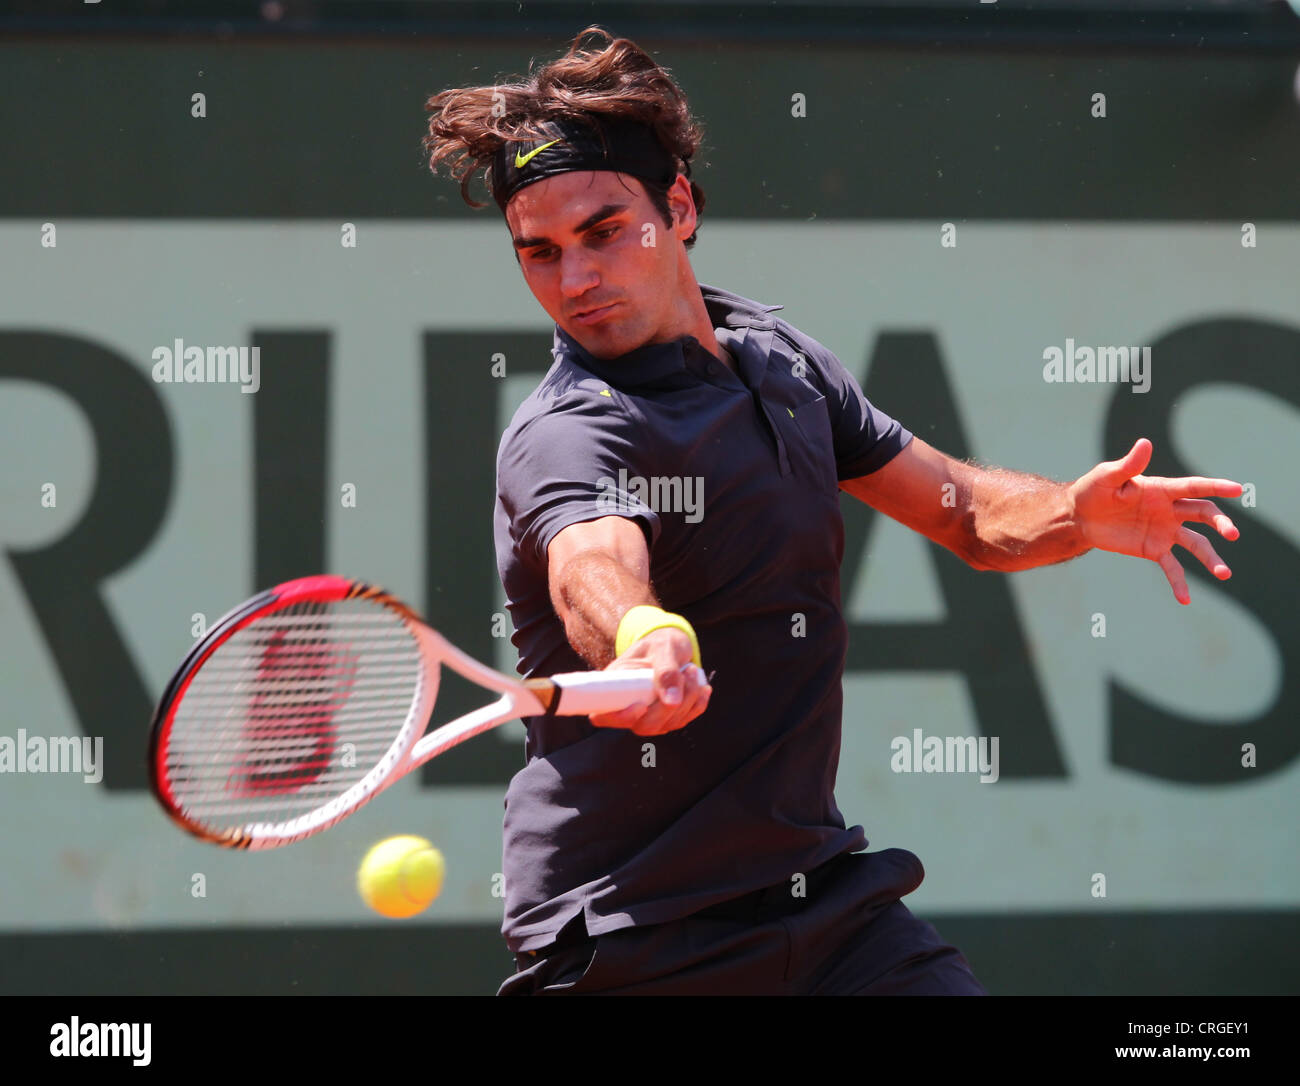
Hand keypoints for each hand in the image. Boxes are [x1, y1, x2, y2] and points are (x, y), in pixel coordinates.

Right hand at [589, 626, 711, 735]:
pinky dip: (696, 705)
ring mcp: (647, 715)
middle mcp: (627, 705)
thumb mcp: (663, 647)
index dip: (620, 718)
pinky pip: (683, 721)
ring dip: (687, 700)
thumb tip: (672, 702)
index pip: (603, 716)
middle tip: (684, 674)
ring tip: (692, 671)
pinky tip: (702, 686)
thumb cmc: (660, 642)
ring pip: (665, 725)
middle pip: (642, 725)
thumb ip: (666, 671)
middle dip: (667, 706)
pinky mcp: (666, 718)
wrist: (672, 646)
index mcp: (613, 686)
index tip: (640, 706)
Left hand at [1068, 438, 1241, 604]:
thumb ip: (1128, 465)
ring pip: (1195, 544)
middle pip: (1202, 514)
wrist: (1078, 517)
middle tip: (1232, 533)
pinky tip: (1184, 599)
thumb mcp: (1107, 477)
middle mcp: (1169, 510)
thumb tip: (1145, 443)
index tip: (1238, 489)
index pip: (1193, 487)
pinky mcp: (1153, 550)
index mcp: (1161, 489)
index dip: (1216, 487)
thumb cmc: (1093, 490)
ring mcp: (1164, 531)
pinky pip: (1172, 567)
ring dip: (1210, 558)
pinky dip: (1179, 582)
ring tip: (1224, 574)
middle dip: (1219, 523)